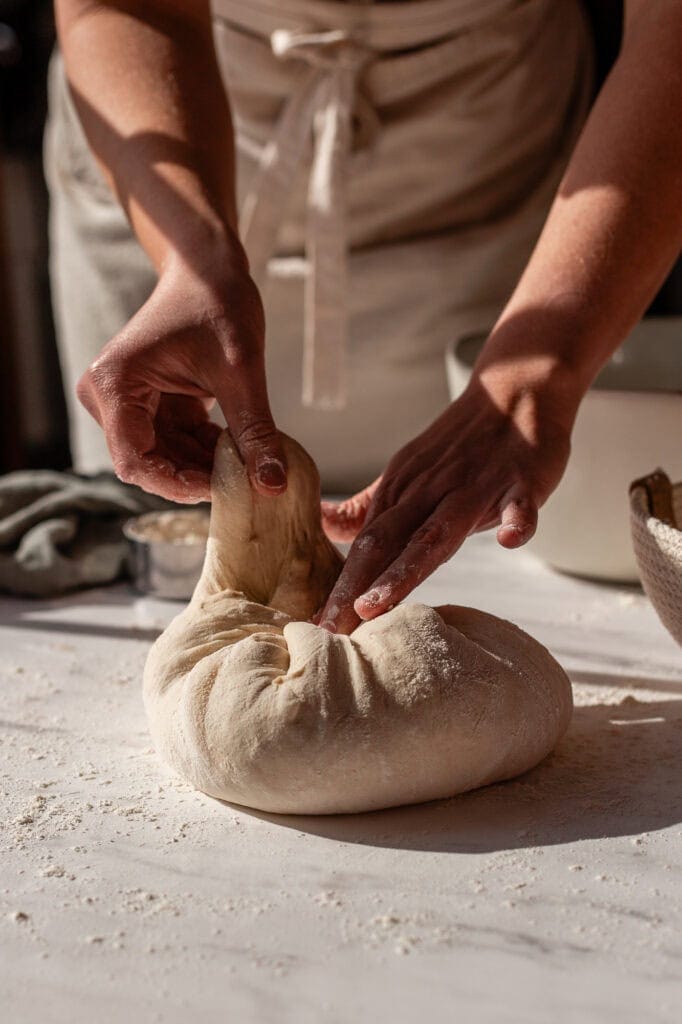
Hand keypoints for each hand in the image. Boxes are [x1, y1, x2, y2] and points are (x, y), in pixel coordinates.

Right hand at [77, 258, 285, 502]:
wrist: (208, 268)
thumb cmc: (217, 301)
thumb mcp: (241, 370)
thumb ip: (254, 431)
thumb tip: (272, 485)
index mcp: (115, 384)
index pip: (135, 460)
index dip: (176, 484)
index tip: (221, 488)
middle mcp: (108, 396)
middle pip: (149, 463)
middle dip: (195, 476)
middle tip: (243, 480)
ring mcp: (126, 402)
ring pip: (164, 458)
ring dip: (204, 466)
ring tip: (246, 460)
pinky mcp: (147, 404)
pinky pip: (174, 444)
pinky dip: (205, 451)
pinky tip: (237, 446)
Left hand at [318, 374, 574, 633]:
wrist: (515, 391)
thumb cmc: (462, 444)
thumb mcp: (408, 473)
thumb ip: (370, 506)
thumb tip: (324, 524)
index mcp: (403, 490)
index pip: (366, 544)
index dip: (341, 586)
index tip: (319, 625)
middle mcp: (431, 490)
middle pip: (387, 542)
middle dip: (356, 587)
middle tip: (331, 628)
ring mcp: (476, 486)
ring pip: (437, 531)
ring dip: (406, 568)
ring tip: (376, 604)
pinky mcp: (521, 480)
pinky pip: (521, 504)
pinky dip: (518, 521)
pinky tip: (511, 540)